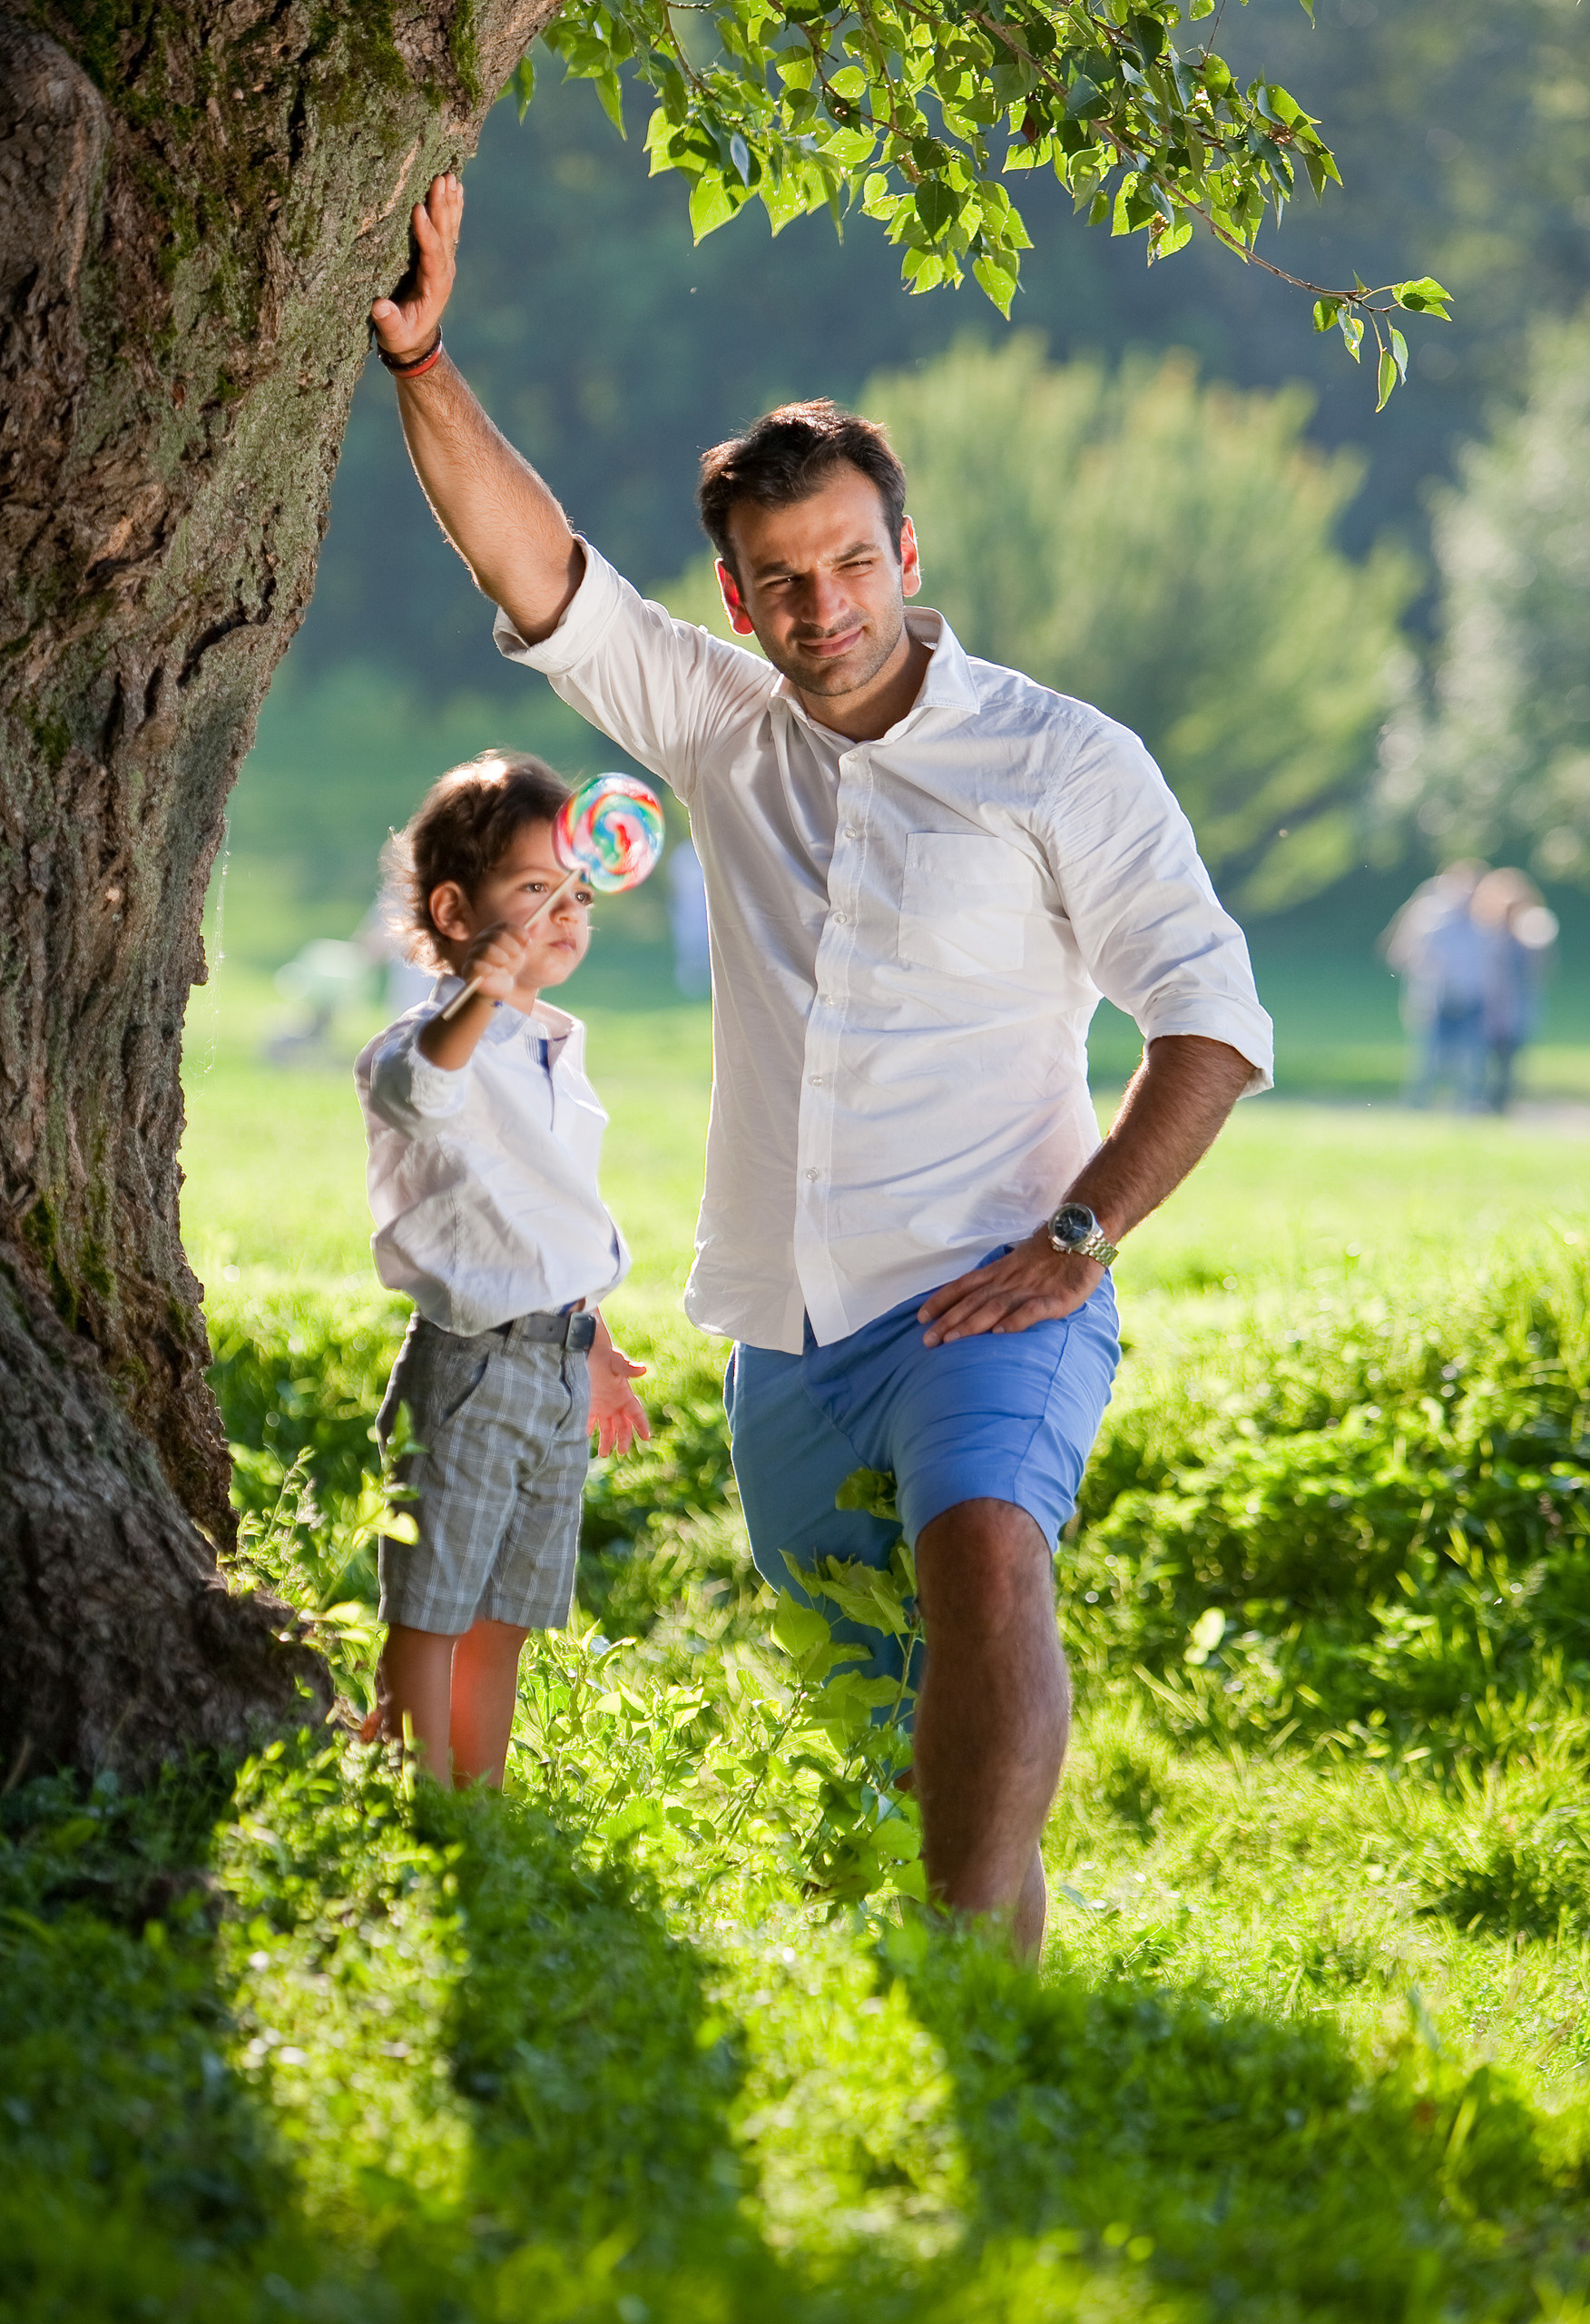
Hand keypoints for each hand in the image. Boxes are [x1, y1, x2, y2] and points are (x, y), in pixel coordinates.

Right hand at [371, 173, 461, 362]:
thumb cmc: (401, 336)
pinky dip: (451, 208)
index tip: (418, 209)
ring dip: (450, 202)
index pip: (432, 256)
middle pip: (445, 236)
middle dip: (442, 208)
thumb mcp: (394, 335)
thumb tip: (380, 307)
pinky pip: (447, 230)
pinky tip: (455, 188)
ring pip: (448, 229)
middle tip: (442, 179)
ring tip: (451, 176)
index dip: (426, 234)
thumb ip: (389, 323)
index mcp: (434, 288)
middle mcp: (443, 272)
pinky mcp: (440, 258)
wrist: (416, 340)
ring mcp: (444, 263)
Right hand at [457, 918, 530, 1005]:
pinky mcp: (469, 970)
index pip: (504, 926)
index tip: (528, 942)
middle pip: (497, 936)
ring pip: (488, 950)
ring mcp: (473, 954)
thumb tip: (533, 930)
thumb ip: (523, 941)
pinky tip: (492, 971)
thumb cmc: (508, 968)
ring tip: (505, 965)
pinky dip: (487, 968)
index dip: (518, 932)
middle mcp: (481, 941)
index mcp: (493, 933)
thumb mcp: (519, 953)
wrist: (497, 987)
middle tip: (517, 954)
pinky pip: (476, 965)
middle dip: (512, 946)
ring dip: (502, 958)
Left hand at [588, 1343, 650, 1459]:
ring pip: (608, 1427)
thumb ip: (628, 1368)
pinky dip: (588, 1429)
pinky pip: (590, 1421)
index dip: (642, 1425)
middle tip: (621, 1452)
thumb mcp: (616, 1362)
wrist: (587, 1348)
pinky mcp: (589, 1403)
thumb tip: (643, 1369)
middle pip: (623, 1426)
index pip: (636, 1413)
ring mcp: (603, 1405)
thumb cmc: (603, 1355)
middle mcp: (615, 1403)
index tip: (646, 1437)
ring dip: (607, 1440)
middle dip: (624, 1439)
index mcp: (625, 1395)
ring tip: (603, 1454)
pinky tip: (585, 1438)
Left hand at [918, 1230, 1102, 1346]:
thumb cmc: (1051, 1252)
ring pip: (996, 1307)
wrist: (1083, 1234)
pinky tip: (1000, 1334)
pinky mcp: (1057, 1299)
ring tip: (952, 1340)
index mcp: (999, 1271)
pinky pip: (1032, 1311)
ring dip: (972, 1324)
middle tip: (927, 1341)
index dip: (941, 1301)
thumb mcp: (1018, 1263)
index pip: (964, 1285)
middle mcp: (1010, 1280)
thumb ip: (999, 1280)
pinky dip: (1015, 1321)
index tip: (920, 1318)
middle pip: (973, 1301)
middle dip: (948, 1321)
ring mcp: (1032, 1289)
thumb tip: (977, 1299)